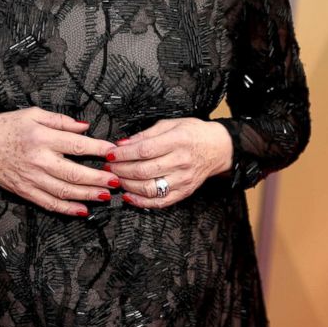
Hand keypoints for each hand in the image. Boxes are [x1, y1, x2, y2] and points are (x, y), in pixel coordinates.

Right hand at [0, 108, 117, 216]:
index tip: (113, 152)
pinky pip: (50, 204)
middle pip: (75, 172)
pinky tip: (83, 210)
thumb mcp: (33, 113)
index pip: (78, 145)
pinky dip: (68, 209)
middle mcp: (39, 160)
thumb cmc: (7, 126)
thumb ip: (61, 120)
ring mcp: (32, 178)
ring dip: (88, 195)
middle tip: (116, 180)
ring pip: (65, 191)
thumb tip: (85, 127)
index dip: (99, 149)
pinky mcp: (26, 191)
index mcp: (42, 137)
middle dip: (99, 178)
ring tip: (106, 195)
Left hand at [107, 118, 232, 208]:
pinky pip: (160, 201)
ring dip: (127, 185)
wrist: (218, 148)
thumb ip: (145, 134)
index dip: (123, 154)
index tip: (110, 154)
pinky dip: (141, 202)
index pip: (144, 150)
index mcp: (177, 141)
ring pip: (149, 188)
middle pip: (144, 170)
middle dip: (121, 170)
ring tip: (116, 179)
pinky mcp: (184, 192)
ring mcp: (183, 179)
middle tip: (109, 167)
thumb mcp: (170, 124)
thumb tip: (122, 143)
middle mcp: (181, 161)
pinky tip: (129, 196)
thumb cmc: (193, 133)